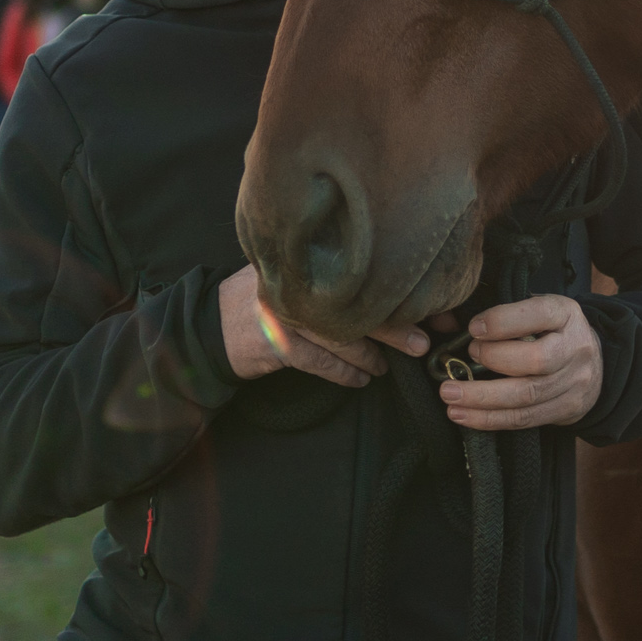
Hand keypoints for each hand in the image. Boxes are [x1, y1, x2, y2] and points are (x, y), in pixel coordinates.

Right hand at [220, 264, 426, 386]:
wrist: (210, 325)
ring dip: (371, 355)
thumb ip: (329, 275)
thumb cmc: (260, 300)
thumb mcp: (292, 276)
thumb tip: (390, 287)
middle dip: (396, 325)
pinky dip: (344, 373)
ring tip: (388, 367)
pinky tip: (360, 379)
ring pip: (341, 336)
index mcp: (308, 260)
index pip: (364, 271)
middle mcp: (299, 283)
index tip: (432, 306)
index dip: (401, 290)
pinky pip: (319, 362)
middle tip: (423, 341)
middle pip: (358, 301)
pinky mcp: (275, 344)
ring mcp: (285, 313)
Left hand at [440, 292, 602, 431]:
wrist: (597, 364)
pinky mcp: (567, 410)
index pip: (540, 314)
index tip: (473, 329)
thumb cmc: (553, 332)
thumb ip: (511, 316)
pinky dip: (491, 419)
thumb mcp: (541, 311)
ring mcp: (574, 382)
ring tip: (450, 396)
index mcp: (566, 315)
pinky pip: (525, 419)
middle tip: (461, 362)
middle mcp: (575, 348)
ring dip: (482, 399)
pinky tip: (464, 416)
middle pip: (536, 360)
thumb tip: (467, 330)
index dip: (504, 322)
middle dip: (492, 361)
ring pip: (526, 395)